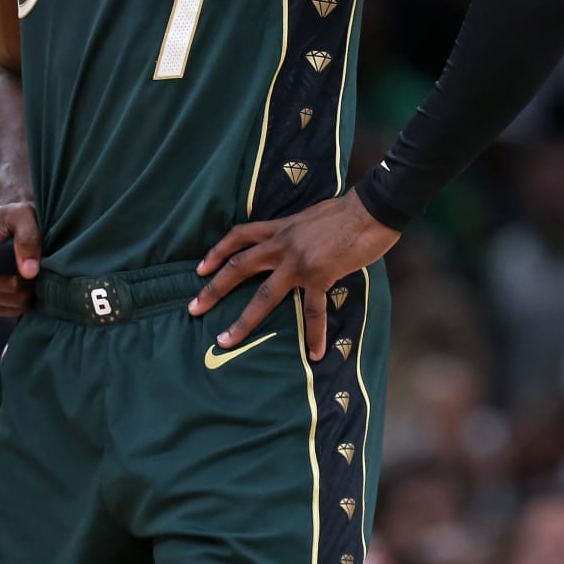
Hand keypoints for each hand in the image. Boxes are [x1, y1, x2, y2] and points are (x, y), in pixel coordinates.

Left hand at [189, 190, 399, 359]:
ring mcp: (298, 262)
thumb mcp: (308, 218)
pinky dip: (314, 333)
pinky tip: (314, 352)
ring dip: (243, 321)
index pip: (238, 236)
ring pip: (263, 296)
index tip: (200, 269)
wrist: (370, 211)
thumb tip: (293, 243)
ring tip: (226, 341)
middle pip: (238, 267)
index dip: (217, 252)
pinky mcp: (320, 276)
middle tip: (193, 309)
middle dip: (213, 289)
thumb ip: (294, 233)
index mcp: (278, 229)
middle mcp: (281, 245)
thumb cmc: (345, 213)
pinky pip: (313, 311)